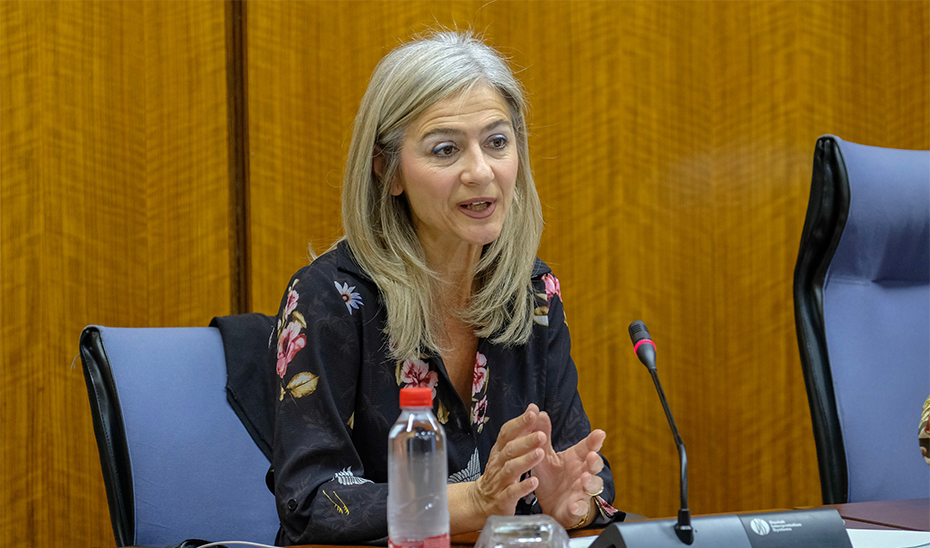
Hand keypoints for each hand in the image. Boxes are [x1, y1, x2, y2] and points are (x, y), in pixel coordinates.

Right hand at [449, 404, 546, 533]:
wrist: (482, 502)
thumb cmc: (499, 473)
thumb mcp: (508, 451)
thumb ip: (521, 432)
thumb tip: (533, 409)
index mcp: (500, 450)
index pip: (507, 433)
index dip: (519, 423)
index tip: (532, 413)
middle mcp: (498, 463)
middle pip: (510, 450)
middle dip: (525, 441)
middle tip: (541, 435)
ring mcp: (500, 481)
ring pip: (511, 469)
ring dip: (526, 461)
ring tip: (541, 454)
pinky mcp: (503, 499)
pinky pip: (512, 492)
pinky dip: (522, 487)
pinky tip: (535, 482)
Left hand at [530, 411, 605, 528]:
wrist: (550, 505)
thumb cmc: (552, 478)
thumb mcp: (544, 455)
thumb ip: (543, 435)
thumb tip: (539, 412)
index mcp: (576, 458)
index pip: (587, 447)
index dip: (594, 441)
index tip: (600, 433)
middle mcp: (583, 472)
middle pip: (595, 465)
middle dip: (595, 460)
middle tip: (591, 456)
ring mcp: (582, 491)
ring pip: (593, 486)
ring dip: (590, 482)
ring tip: (584, 479)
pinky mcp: (577, 507)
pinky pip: (580, 507)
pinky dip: (578, 506)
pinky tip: (574, 505)